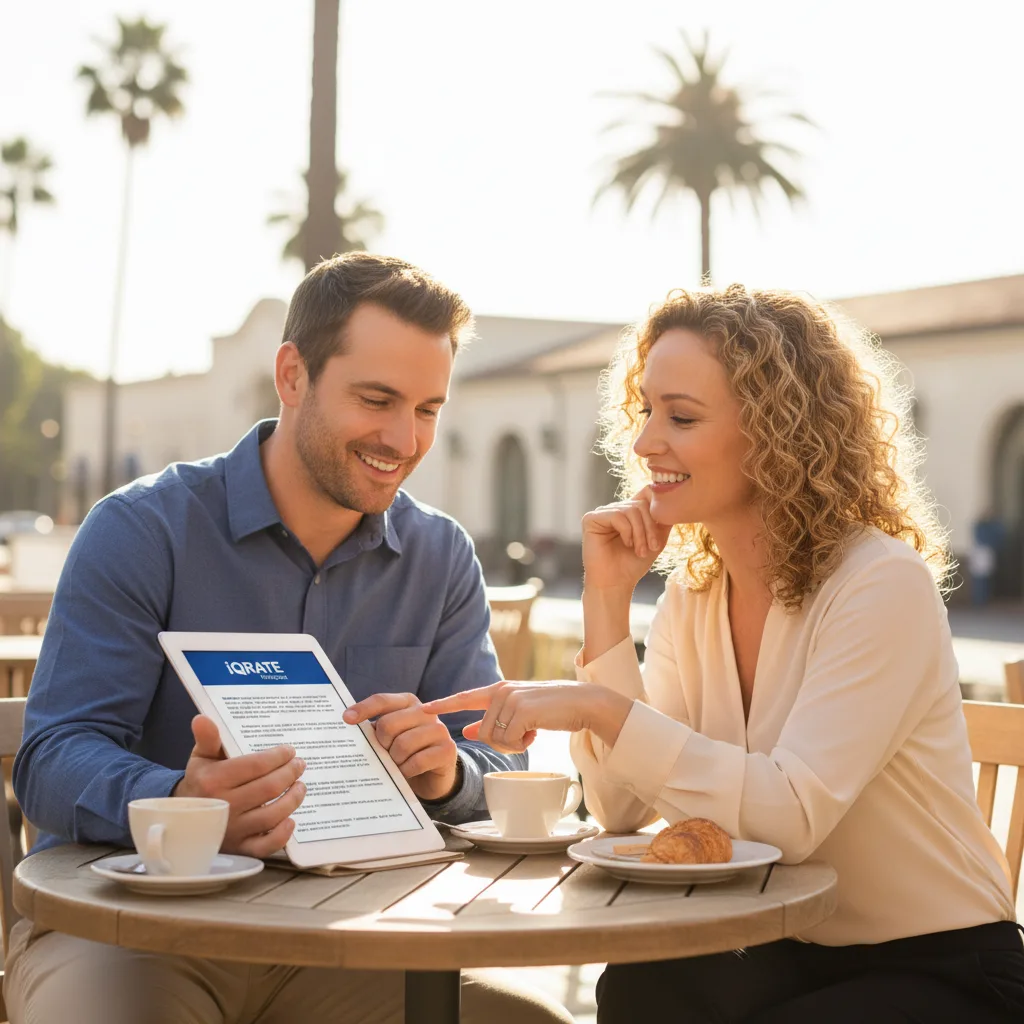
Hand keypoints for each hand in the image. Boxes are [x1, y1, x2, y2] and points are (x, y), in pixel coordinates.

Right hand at [173, 715, 305, 857]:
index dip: (277, 757)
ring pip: (272, 815)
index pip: (255, 765)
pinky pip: (265, 846)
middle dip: (290, 773)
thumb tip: (202, 718)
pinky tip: (291, 820)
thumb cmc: (200, 782)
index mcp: (213, 781)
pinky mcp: (240, 848)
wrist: (184, 819)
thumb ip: (207, 738)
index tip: (289, 751)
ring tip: (300, 785)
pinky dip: (282, 835)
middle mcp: (224, 806)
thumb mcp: (201, 758)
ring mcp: (233, 830)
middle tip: (299, 765)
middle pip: (269, 788)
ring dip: (293, 799)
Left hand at [343, 693, 458, 800]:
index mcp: (408, 702)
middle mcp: (426, 711)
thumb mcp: (390, 737)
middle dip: (382, 744)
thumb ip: (376, 729)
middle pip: (389, 724)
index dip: (363, 708)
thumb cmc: (406, 752)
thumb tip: (348, 726)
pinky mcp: (447, 749)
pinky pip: (417, 762)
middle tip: (385, 753)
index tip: (346, 719)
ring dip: (395, 760)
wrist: (434, 774)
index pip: (382, 700)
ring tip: (397, 764)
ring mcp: (439, 729)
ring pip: (402, 744)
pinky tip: (407, 772)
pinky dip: (407, 771)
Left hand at [421, 681, 632, 753]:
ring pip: (493, 739)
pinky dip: (521, 745)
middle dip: (500, 742)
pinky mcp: (521, 710)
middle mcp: (501, 691)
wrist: (583, 703)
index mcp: (499, 689)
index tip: (422, 708)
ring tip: (531, 732)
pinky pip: (508, 741)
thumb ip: (493, 719)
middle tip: (523, 735)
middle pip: (481, 732)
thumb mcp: (520, 712)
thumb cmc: (553, 709)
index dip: (442, 704)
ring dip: (512, 744)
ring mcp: (510, 699)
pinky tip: (536, 734)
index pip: (464, 697)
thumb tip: (465, 731)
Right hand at [582, 487, 671, 591]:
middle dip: (650, 527)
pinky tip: (627, 544)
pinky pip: (617, 515)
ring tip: (640, 551)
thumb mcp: (656, 540)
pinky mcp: (591, 519)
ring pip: (631, 510)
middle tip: (653, 548)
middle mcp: (615, 509)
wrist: (616, 583)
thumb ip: (664, 521)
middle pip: (641, 504)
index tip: (664, 525)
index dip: (657, 505)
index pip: (646, 494)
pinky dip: (627, 532)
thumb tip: (676, 504)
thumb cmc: (633, 565)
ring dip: (640, 533)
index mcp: (629, 512)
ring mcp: (603, 513)